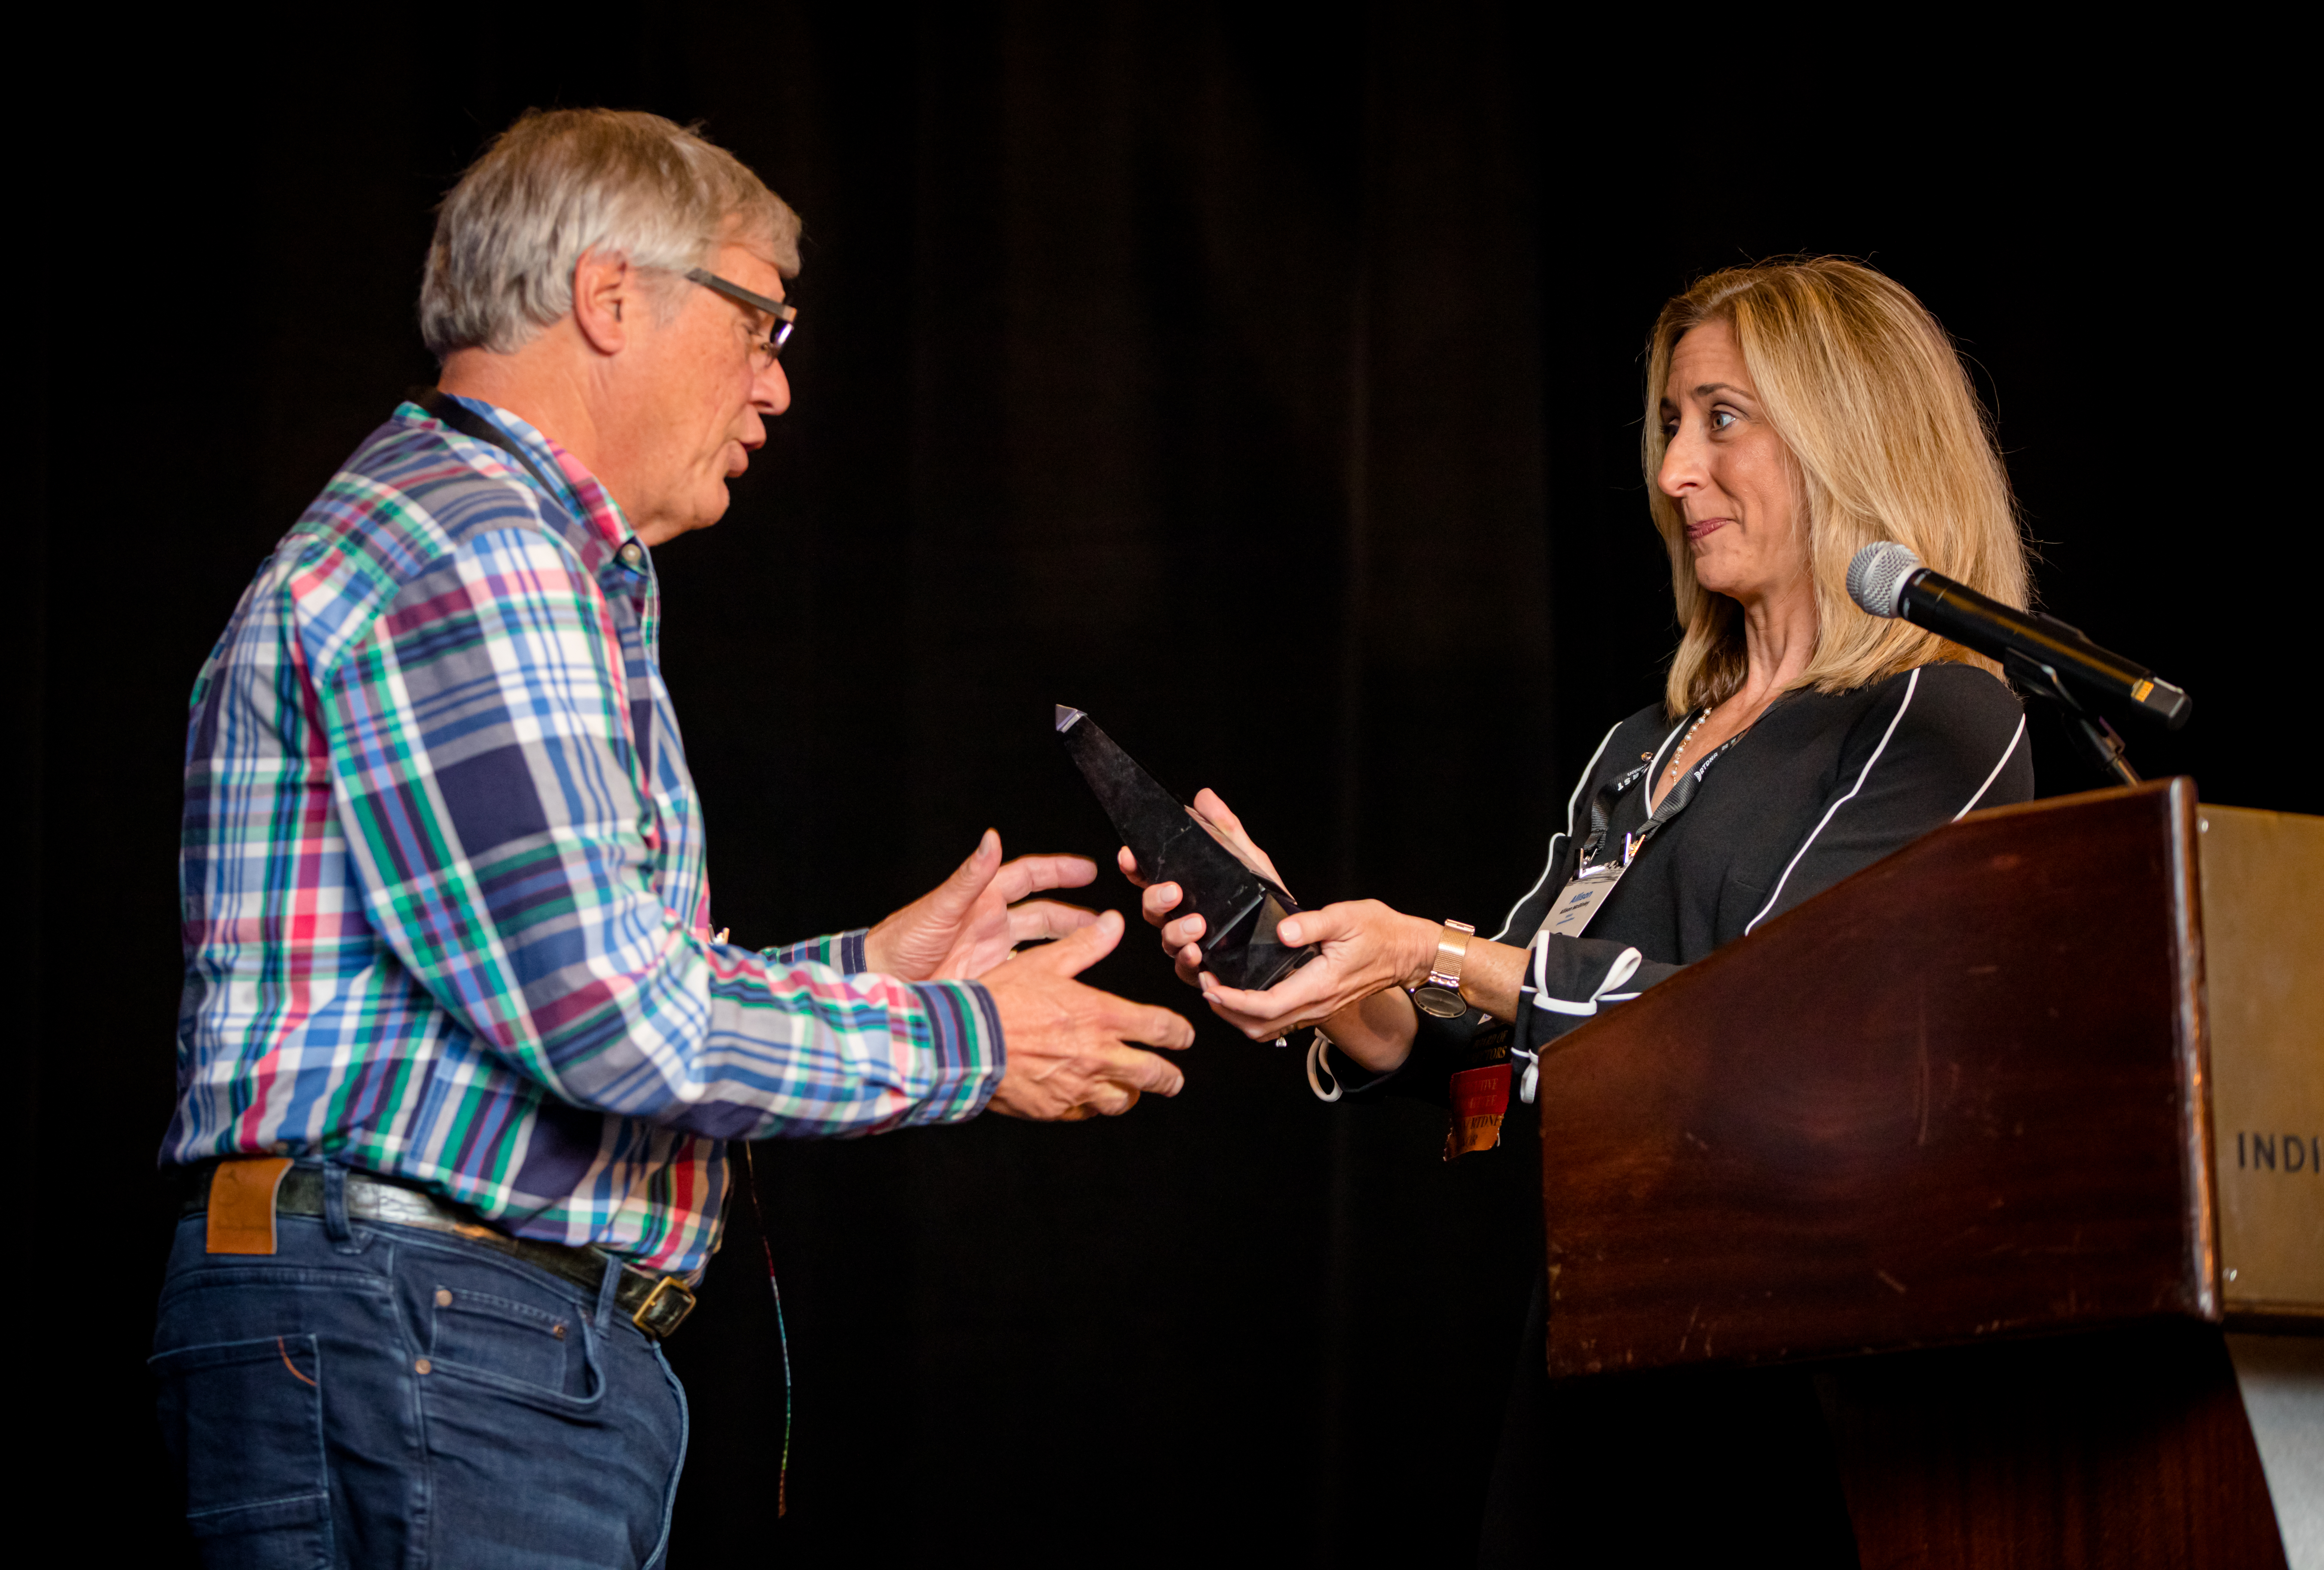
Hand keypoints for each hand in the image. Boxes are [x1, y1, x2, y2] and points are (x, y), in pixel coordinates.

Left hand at [865, 830, 1097, 980]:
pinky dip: (1045, 976)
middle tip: (1105, 921)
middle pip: (1042, 913)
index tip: (1088, 871)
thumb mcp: (940, 907)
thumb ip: (970, 876)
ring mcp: (990, 951)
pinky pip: (1024, 974)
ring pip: (1039, 944)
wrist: (885, 982)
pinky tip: (1063, 981)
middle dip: (1073, 915)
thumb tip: (991, 840)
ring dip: (1065, 945)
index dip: (1058, 871)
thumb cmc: (902, 941)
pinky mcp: (988, 978)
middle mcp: (990, 922)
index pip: (1028, 876)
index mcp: (982, 898)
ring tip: (1094, 949)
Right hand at [981, 911, 1196, 1118]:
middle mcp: (1098, 1055)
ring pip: (1123, 1101)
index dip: (1180, 1034)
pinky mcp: (1056, 1109)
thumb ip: (1085, 945)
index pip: (1161, 1029)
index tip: (1184, 1037)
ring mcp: (1078, 1087)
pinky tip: (1087, 1098)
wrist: (964, 1042)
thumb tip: (1113, 921)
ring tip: (1131, 1092)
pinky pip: (1087, 1113)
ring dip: (1131, 1095)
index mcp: (1103, 1016)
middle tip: (1173, 1079)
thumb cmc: (1003, 998)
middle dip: (1170, 1078)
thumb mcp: (1045, 963)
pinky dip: (1092, 1106)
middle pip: (1155, 1075)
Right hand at [1116, 789, 1284, 985]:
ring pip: (1166, 941)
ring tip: (1197, 925)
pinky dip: (1189, 963)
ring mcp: (1190, 946)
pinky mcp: (1205, 971)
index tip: (1129, 854)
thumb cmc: (1264, 900)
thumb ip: (1226, 830)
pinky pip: (1187, 970)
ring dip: (1176, 932)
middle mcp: (1180, 919)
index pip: (1148, 876)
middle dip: (1156, 899)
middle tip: (1173, 891)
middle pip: (1151, 910)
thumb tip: (1204, 797)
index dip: (1134, 866)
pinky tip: (1198, 955)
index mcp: (1184, 891)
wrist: (1293, 940)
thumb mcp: (1249, 860)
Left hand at [1196, 899, 1437, 1040]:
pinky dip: (1255, 1014)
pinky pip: (1280, 1021)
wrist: (1408, 952)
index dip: (1233, 1001)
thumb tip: (1282, 930)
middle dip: (1226, 1011)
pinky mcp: (1319, 1005)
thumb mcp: (1348, 917)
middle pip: (1260, 1026)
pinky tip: (1243, 993)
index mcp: (1319, 985)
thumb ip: (1313, 924)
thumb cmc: (1381, 932)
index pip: (1266, 1005)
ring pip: (1268, 1028)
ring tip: (1217, 990)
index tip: (1209, 986)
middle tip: (1204, 985)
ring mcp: (1318, 1009)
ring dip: (1238, 1017)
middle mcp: (1316, 1005)